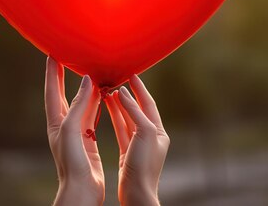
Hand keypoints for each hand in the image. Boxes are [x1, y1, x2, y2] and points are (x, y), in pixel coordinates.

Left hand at [45, 57, 104, 205]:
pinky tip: (103, 95)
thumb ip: (80, 104)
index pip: (52, 90)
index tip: (52, 54)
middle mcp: (64, 125)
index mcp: (56, 122)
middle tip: (67, 57)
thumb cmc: (72, 162)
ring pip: (81, 104)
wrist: (81, 190)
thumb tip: (87, 80)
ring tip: (90, 71)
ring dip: (85, 88)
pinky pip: (93, 115)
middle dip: (64, 76)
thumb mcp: (72, 129)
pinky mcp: (88, 139)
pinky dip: (97, 103)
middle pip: (63, 94)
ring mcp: (76, 132)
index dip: (52, 72)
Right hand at [105, 75, 169, 205]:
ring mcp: (138, 144)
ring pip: (127, 119)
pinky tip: (108, 109)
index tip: (131, 75)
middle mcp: (150, 136)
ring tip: (109, 92)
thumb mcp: (144, 132)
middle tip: (117, 81)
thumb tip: (123, 93)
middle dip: (128, 95)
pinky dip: (115, 118)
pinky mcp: (126, 152)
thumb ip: (134, 111)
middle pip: (138, 110)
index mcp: (159, 131)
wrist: (137, 193)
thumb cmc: (144, 164)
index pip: (149, 104)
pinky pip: (120, 129)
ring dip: (119, 105)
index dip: (140, 89)